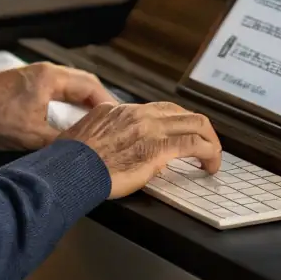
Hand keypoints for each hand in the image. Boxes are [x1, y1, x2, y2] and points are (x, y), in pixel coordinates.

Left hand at [0, 64, 113, 151]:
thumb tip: (81, 152)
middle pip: (83, 83)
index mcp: (50, 78)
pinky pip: (54, 90)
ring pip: (68, 86)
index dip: (108, 104)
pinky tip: (67, 119)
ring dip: (82, 102)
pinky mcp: (22, 86)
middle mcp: (44, 72)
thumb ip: (59, 141)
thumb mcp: (30, 135)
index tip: (120, 119)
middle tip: (112, 121)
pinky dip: (66, 102)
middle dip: (99, 102)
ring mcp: (32, 77)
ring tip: (95, 121)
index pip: (91, 87)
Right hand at [58, 101, 221, 198]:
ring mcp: (149, 129)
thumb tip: (118, 150)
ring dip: (210, 140)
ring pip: (195, 122)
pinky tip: (210, 165)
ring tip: (212, 156)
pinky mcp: (158, 148)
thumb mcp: (85, 137)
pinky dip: (209, 153)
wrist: (68, 170)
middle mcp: (137, 114)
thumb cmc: (70, 162)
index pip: (155, 110)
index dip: (172, 123)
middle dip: (197, 127)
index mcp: (118, 111)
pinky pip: (195, 144)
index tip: (177, 135)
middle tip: (203, 143)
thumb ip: (105, 137)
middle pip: (179, 111)